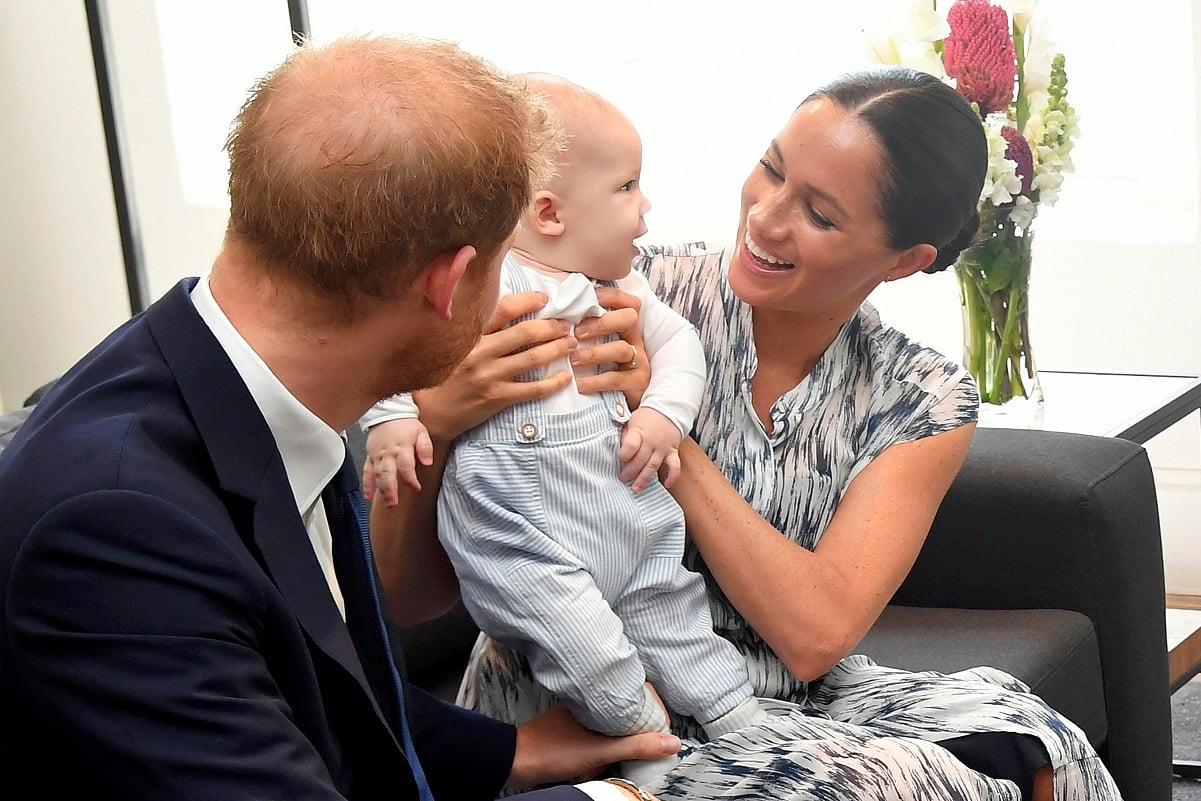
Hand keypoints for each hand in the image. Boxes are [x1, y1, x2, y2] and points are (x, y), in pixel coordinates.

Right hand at [362, 418, 433, 506]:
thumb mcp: (421, 432)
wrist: (388, 413)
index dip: (411, 479)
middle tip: (394, 503)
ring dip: (380, 489)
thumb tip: (428, 462)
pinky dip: (366, 484)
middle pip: (388, 473)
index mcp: (402, 448)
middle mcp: (388, 453)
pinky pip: (367, 471)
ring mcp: (377, 456)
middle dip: (390, 489)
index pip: (406, 466)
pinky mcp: (370, 457)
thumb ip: (425, 448)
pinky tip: (368, 495)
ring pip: (377, 475)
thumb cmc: (405, 424)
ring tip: (386, 502)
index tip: (416, 487)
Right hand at [413, 291, 575, 441]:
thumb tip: (508, 312)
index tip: (545, 298)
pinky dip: (553, 383)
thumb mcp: (452, 346)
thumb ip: (476, 331)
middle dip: (551, 327)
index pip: (503, 309)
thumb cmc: (443, 377)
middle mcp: (480, 352)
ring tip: (571, 344)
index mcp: (470, 336)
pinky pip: (533, 390)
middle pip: (525, 333)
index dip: (528, 301)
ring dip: (557, 349)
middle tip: (566, 325)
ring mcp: (489, 376)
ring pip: (533, 359)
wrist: (430, 414)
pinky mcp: (497, 398)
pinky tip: (565, 377)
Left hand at [507, 704, 679, 789]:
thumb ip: (637, 744)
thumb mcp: (601, 749)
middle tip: (615, 755)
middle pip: (626, 716)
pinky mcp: (572, 731)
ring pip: (610, 731)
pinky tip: (584, 767)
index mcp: (599, 697)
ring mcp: (581, 717)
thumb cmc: (555, 750)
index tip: (658, 735)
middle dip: (625, 741)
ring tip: (593, 763)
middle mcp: (592, 702)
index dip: (652, 714)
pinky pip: (595, 741)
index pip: (639, 694)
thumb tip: (673, 742)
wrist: (516, 761)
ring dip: (607, 751)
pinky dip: (594, 756)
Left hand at [573, 286, 649, 406]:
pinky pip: (616, 379)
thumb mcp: (600, 345)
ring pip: (621, 349)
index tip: (590, 297)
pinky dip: (595, 381)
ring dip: (594, 352)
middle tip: (577, 332)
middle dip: (601, 322)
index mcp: (626, 328)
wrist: (624, 402)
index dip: (611, 295)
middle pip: (629, 318)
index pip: (627, 302)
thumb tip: (558, 313)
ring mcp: (638, 362)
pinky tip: (579, 383)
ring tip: (573, 359)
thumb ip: (587, 329)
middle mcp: (635, 341)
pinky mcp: (636, 383)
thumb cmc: (605, 368)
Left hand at [618, 408, 681, 491]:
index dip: (623, 455)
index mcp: (639, 431)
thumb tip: (621, 452)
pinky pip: (675, 466)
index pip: (631, 446)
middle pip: (640, 460)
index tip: (620, 459)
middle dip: (630, 471)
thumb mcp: (631, 421)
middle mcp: (652, 441)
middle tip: (623, 478)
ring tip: (636, 488)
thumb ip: (626, 436)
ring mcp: (663, 448)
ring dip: (644, 478)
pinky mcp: (672, 452)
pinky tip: (667, 484)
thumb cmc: (647, 416)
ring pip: (653, 466)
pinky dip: (672, 476)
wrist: (667, 409)